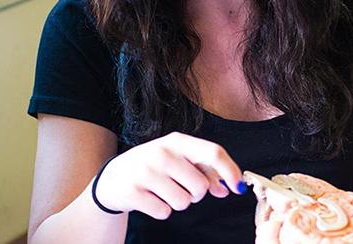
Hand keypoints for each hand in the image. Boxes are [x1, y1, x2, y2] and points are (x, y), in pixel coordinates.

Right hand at [94, 131, 244, 218]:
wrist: (113, 177)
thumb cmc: (153, 166)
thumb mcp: (177, 159)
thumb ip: (204, 170)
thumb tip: (228, 187)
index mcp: (176, 141)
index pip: (212, 152)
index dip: (230, 171)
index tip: (238, 187)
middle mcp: (161, 152)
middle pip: (200, 185)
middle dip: (196, 194)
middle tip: (181, 187)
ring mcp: (146, 171)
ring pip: (183, 202)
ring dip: (177, 203)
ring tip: (162, 191)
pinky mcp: (133, 192)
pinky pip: (164, 212)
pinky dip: (160, 210)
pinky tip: (150, 198)